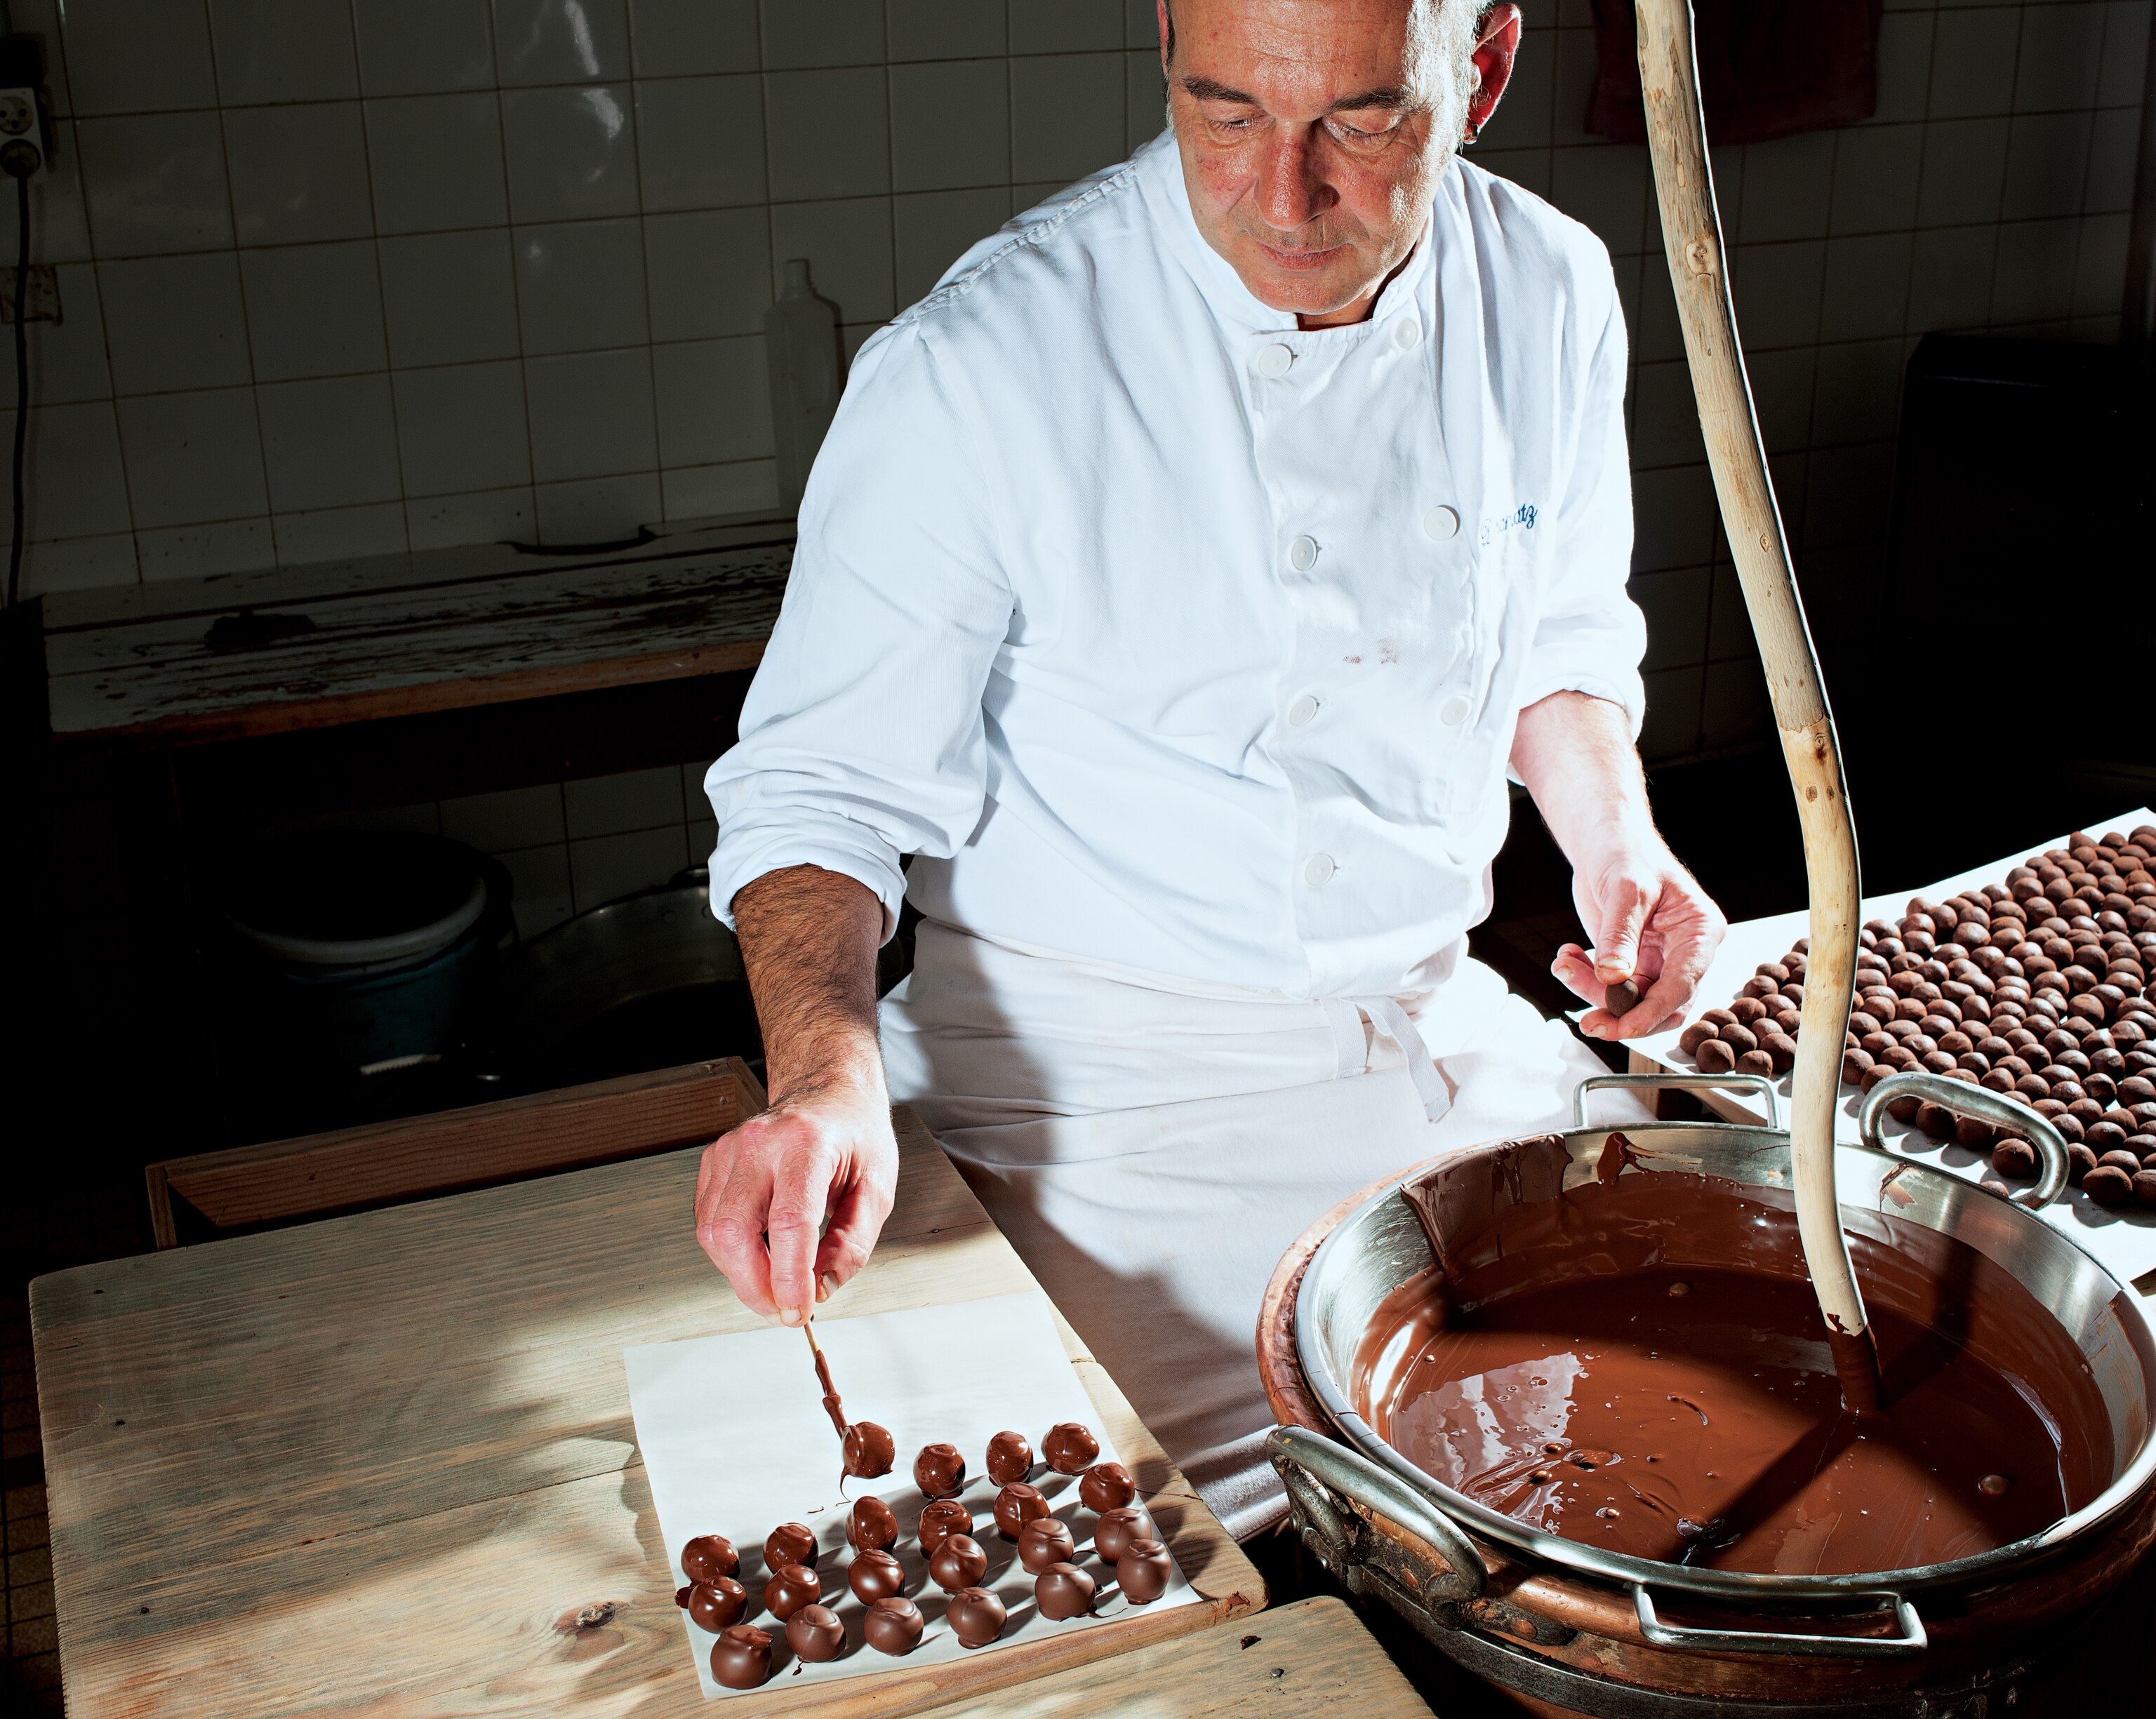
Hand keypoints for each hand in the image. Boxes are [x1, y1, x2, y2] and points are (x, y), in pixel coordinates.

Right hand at [695, 1072, 898, 1322]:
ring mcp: (730, 1149)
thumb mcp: (877, 1188)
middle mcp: (761, 1142)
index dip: (789, 1277)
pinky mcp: (713, 1162)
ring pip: (713, 1233)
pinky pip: (707, 1222)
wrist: (829, 1094)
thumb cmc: (854, 1134)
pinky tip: (759, 1252)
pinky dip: (730, 1251)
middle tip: (784, 1308)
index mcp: (808, 1143)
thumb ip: (852, 1244)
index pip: (789, 1221)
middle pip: (734, 1231)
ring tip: (776, 1280)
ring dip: (741, 1273)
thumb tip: (822, 1288)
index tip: (798, 1311)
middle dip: (755, 1286)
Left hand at [1552, 829, 1725, 1038]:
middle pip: (1661, 1004)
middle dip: (1621, 1014)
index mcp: (1700, 932)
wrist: (1605, 842)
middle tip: (1588, 1022)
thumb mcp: (1626, 890)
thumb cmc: (1627, 853)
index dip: (1652, 1012)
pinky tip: (1568, 957)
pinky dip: (1586, 979)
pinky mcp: (1632, 961)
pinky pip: (1611, 987)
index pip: (1682, 985)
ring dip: (1593, 991)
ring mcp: (1658, 959)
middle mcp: (1685, 952)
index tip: (1623, 1028)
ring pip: (1631, 999)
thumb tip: (1613, 978)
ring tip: (1563, 965)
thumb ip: (1620, 935)